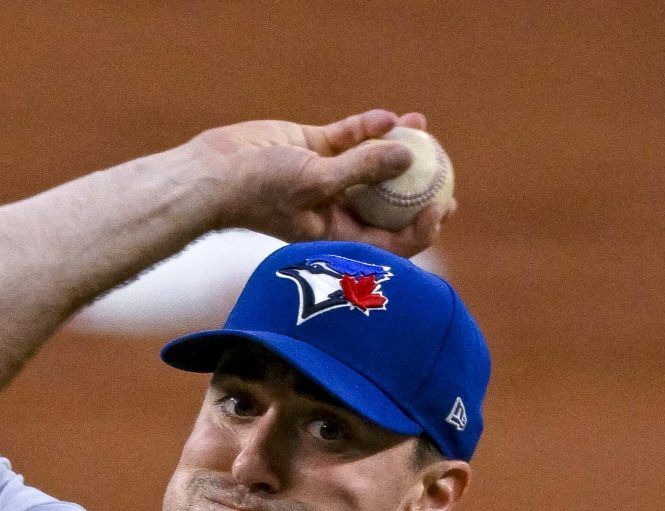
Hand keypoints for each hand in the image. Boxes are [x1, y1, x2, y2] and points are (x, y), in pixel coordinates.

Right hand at [190, 110, 455, 259]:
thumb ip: (361, 168)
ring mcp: (326, 178)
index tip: (441, 208)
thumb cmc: (260, 191)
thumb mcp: (316, 182)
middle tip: (448, 182)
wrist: (216, 173)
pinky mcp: (314, 149)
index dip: (420, 229)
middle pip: (388, 204)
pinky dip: (368, 127)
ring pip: (372, 164)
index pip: (389, 241)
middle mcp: (335, 210)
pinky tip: (388, 116)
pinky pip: (350, 137)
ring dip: (397, 148)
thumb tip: (406, 155)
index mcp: (337, 235)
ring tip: (422, 129)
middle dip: (418, 193)